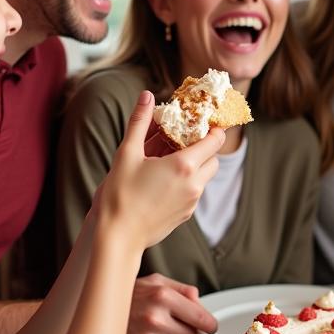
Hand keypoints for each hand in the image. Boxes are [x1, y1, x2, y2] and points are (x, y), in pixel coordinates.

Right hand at [99, 92, 223, 250]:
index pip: (215, 141)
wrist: (118, 238)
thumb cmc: (119, 196)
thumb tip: (147, 95)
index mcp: (184, 166)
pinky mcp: (185, 216)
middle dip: (203, 147)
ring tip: (168, 160)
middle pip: (214, 158)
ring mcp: (191, 203)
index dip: (212, 129)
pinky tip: (162, 180)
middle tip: (181, 140)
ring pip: (205, 176)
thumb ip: (139, 122)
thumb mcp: (127, 153)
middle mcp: (194, 185)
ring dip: (195, 165)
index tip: (200, 122)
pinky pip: (194, 192)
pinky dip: (186, 182)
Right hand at [123, 274, 218, 333]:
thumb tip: (200, 303)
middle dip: (185, 331)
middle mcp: (154, 318)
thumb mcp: (155, 282)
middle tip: (169, 323)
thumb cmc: (128, 296)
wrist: (97, 312)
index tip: (210, 327)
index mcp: (162, 296)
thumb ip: (182, 289)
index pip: (200, 318)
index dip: (209, 324)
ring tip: (153, 330)